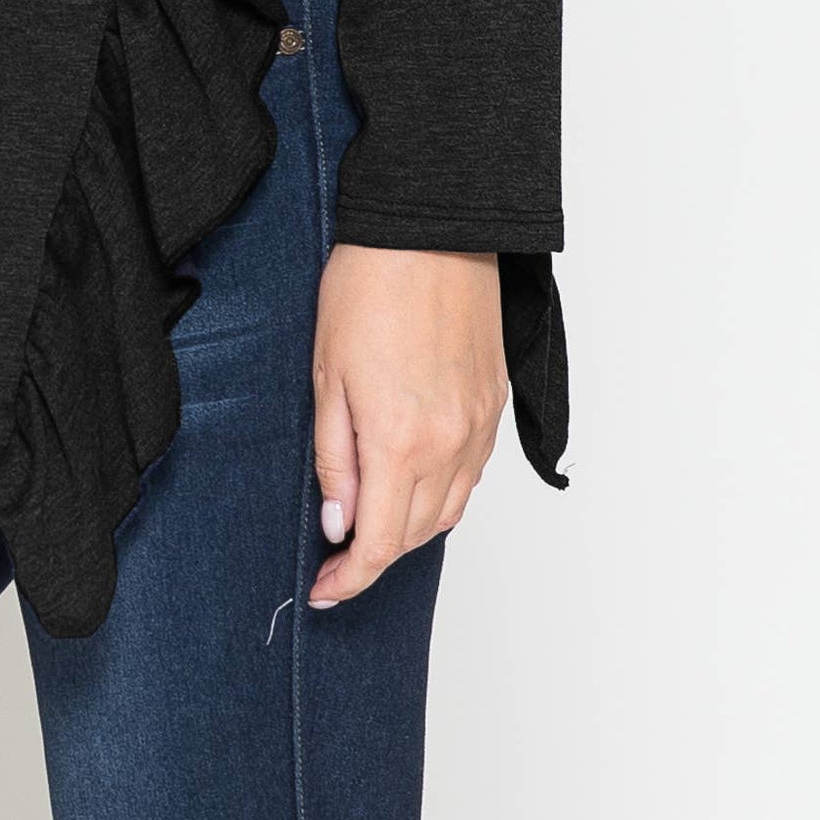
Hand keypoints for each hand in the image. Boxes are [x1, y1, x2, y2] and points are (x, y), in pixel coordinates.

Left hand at [308, 245, 508, 606]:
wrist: (429, 229)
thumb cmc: (368, 286)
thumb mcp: (326, 374)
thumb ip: (334, 457)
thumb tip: (339, 522)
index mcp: (400, 442)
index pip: (380, 544)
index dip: (349, 578)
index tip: (324, 590)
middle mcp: (450, 446)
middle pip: (416, 535)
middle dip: (375, 552)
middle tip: (336, 546)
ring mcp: (478, 427)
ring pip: (449, 512)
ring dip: (410, 525)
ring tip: (372, 512)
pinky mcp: (494, 405)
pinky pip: (471, 475)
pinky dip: (442, 491)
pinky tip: (413, 474)